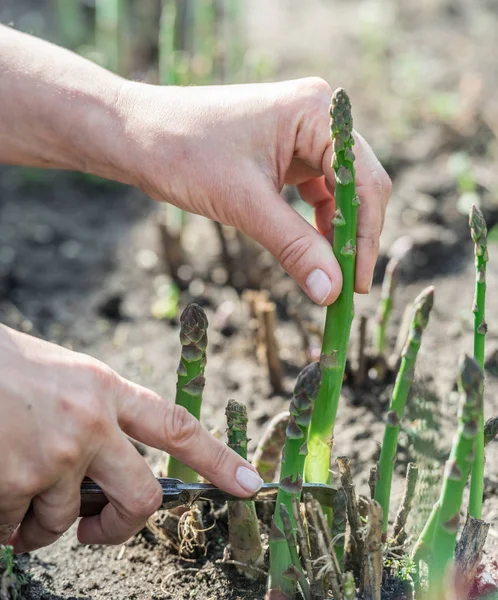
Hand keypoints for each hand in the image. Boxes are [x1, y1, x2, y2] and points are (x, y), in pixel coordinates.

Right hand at [0, 325, 262, 553]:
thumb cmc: (5, 368)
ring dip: (42, 522)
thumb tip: (107, 474)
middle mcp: (90, 424)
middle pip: (141, 498)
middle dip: (121, 526)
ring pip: (66, 522)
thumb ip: (97, 416)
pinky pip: (16, 528)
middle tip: (96, 529)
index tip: (250, 484)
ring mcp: (53, 457)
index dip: (218, 459)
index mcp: (106, 389)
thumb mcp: (65, 377)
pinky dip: (5, 521)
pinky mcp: (15, 484)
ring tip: (16, 487)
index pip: (176, 427)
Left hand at [120, 78, 390, 304]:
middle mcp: (316, 118)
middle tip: (346, 289)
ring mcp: (300, 135)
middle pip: (357, 186)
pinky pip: (313, 193)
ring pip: (337, 193)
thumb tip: (331, 292)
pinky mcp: (284, 153)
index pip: (363, 180)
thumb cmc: (183, 153)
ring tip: (329, 277)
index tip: (357, 284)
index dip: (365, 236)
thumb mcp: (244, 204)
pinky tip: (311, 252)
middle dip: (352, 238)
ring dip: (334, 235)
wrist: (134, 136)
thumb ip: (294, 247)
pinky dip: (314, 224)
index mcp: (315, 112)